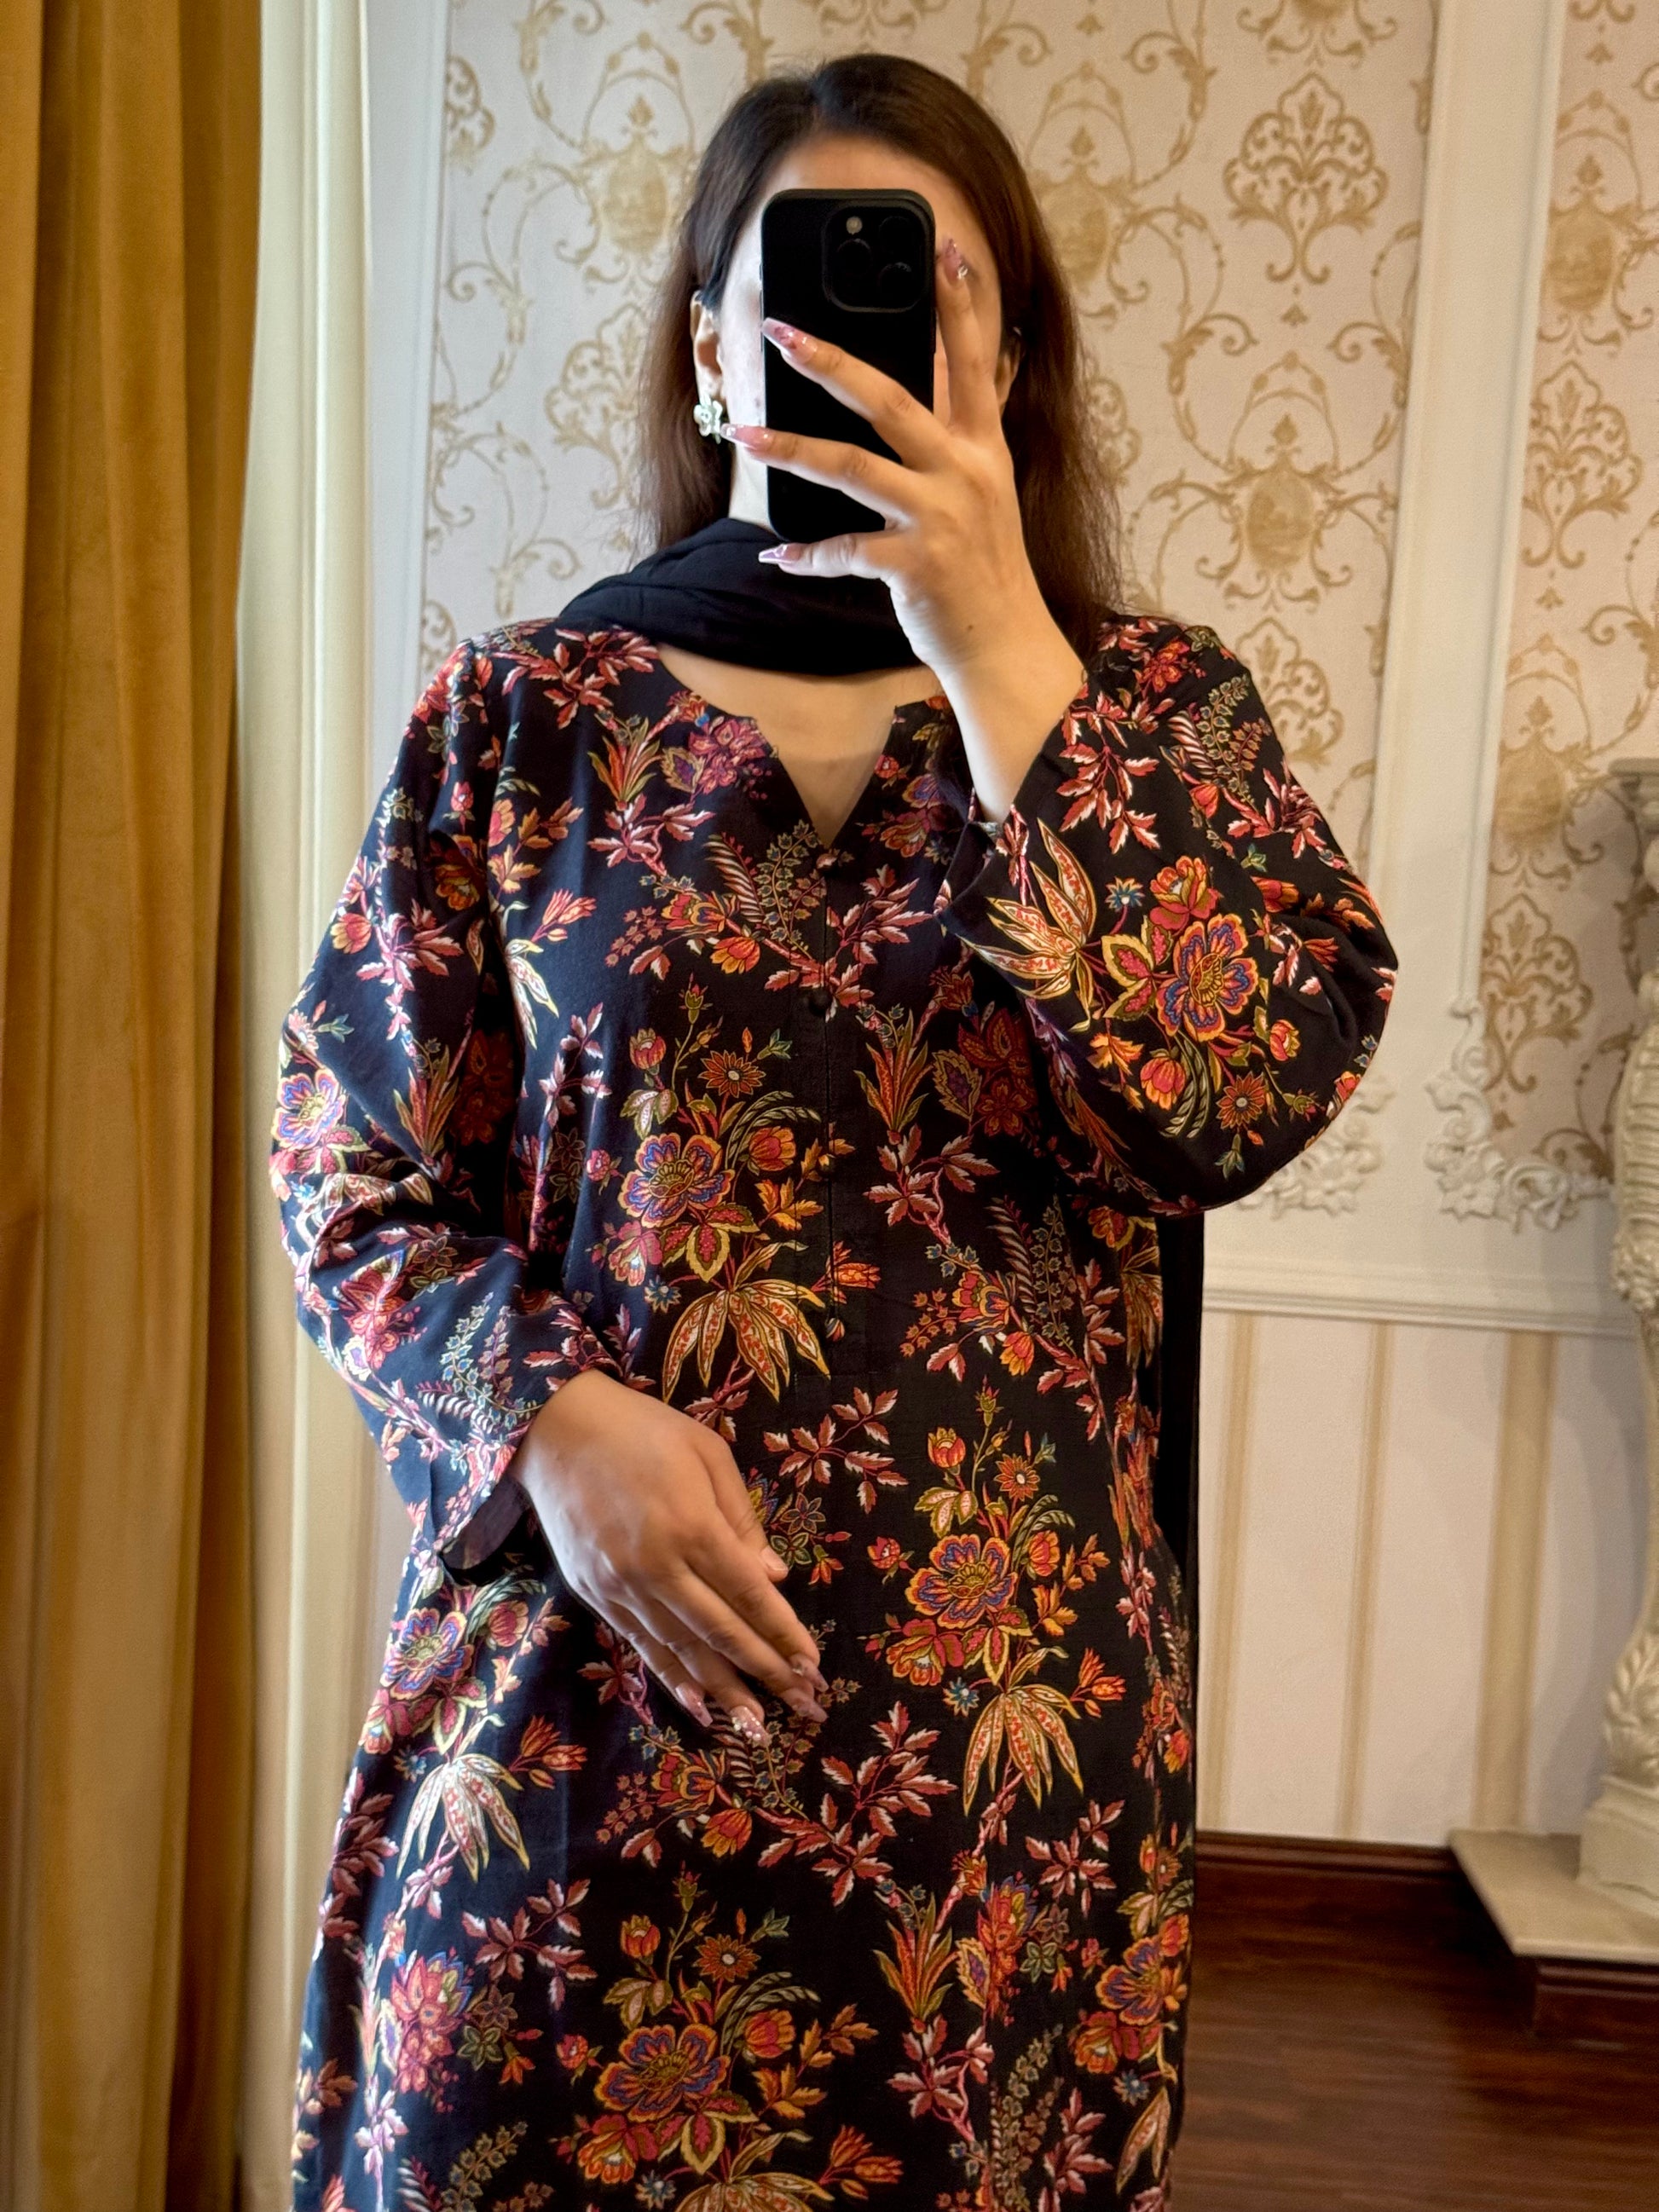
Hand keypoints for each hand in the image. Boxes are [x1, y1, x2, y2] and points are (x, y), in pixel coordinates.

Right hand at [510, 1369, 827, 1739]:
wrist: (555, 1430)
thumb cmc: (643, 1430)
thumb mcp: (707, 1453)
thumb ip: (742, 1519)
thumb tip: (774, 1578)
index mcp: (693, 1525)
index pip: (749, 1594)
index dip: (783, 1634)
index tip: (813, 1665)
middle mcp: (658, 1566)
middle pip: (721, 1631)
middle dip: (765, 1672)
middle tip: (803, 1706)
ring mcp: (622, 1585)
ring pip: (681, 1649)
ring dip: (722, 1690)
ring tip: (755, 1726)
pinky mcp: (595, 1594)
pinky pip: (641, 1645)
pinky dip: (671, 1677)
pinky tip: (697, 1704)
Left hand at [720, 234, 1085, 817]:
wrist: (1006, 644)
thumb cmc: (987, 567)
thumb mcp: (987, 490)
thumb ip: (961, 434)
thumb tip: (934, 376)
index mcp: (984, 447)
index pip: (974, 360)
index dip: (959, 303)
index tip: (940, 246)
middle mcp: (964, 473)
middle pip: (891, 399)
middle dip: (832, 361)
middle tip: (782, 332)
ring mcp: (939, 518)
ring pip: (854, 467)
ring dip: (793, 449)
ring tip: (747, 434)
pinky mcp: (914, 566)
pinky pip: (844, 552)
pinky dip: (806, 556)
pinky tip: (776, 557)